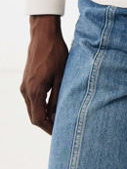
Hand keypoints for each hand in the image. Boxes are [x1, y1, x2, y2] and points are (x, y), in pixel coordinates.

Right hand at [20, 15, 68, 134]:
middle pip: (34, 116)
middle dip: (46, 124)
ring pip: (32, 108)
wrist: (44, 35)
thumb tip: (56, 116)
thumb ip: (57, 98)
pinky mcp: (26, 81)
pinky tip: (52, 105)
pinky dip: (40, 106)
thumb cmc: (56, 53)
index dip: (49, 128)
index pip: (39, 119)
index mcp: (35, 90)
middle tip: (60, 129)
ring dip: (43, 115)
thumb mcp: (61, 76)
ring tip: (58, 119)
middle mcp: (26, 90)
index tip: (59, 134)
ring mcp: (24, 85)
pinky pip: (31, 99)